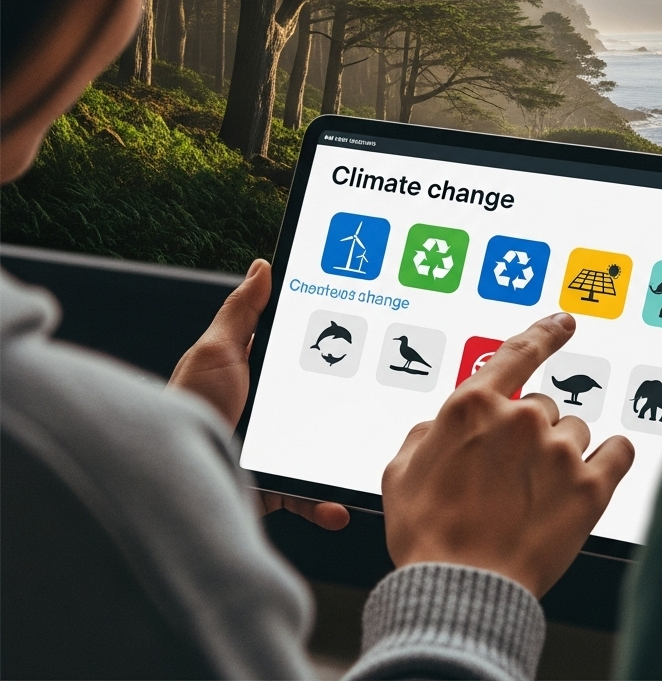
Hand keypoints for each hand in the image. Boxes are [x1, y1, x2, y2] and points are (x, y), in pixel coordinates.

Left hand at [169, 259, 349, 530]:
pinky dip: (324, 504)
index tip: (362, 335)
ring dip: (341, 458)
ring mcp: (269, 451)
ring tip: (366, 457)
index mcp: (251, 375)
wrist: (171, 483)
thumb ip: (241, 312)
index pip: (296, 354)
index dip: (328, 344)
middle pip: (315, 401)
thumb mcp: (216, 352)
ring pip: (318, 451)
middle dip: (346, 404)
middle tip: (379, 395)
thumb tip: (261, 267)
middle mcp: (263, 413)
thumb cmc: (188, 409)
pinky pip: (305, 497)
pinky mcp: (270, 488)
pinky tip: (340, 507)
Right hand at [382, 313, 634, 597]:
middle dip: (531, 436)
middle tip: (512, 480)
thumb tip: (439, 426)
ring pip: (576, 433)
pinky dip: (610, 460)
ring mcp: (558, 451)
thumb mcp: (400, 474)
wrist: (461, 592)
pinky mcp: (590, 487)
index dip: (546, 332)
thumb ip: (424, 435)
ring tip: (538, 497)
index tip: (565, 322)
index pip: (519, 352)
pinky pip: (618, 451)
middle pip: (543, 408)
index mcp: (472, 406)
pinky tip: (595, 476)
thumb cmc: (426, 536)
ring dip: (562, 455)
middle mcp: (519, 418)